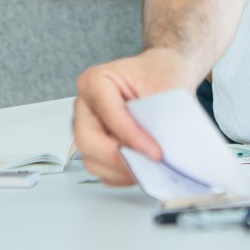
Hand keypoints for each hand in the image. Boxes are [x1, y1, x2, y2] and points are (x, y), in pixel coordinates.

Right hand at [73, 48, 197, 185]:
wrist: (160, 73)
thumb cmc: (157, 73)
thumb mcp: (165, 85)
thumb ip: (160, 115)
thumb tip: (165, 147)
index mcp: (94, 81)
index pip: (108, 114)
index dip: (131, 137)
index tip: (155, 152)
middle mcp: (85, 106)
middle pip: (88, 140)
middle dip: (119, 157)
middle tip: (147, 164)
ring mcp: (87, 128)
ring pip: (92, 159)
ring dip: (121, 170)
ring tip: (149, 167)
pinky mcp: (95, 147)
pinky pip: (101, 169)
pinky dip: (121, 175)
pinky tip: (141, 168)